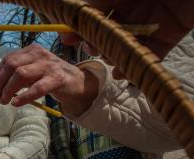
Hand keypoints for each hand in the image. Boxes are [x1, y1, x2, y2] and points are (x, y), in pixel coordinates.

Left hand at [0, 44, 99, 115]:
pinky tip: (16, 103)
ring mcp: (48, 65)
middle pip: (11, 65)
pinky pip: (36, 88)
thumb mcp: (33, 70)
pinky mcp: (57, 79)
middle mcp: (39, 54)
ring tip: (4, 101)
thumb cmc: (50, 77)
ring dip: (8, 90)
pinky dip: (23, 97)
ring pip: (21, 75)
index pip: (8, 59)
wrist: (77, 82)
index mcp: (31, 50)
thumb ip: (18, 73)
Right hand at [58, 0, 193, 77]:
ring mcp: (150, 25)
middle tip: (91, 50)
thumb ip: (100, 2)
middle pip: (108, 33)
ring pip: (126, 45)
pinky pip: (150, 53)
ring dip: (114, 56)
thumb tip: (76, 18)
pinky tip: (121, 73)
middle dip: (96, 44)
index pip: (94, 15)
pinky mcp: (168, 36)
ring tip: (106, 61)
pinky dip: (136, 64)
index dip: (80, 27)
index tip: (67, 39)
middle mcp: (132, 10)